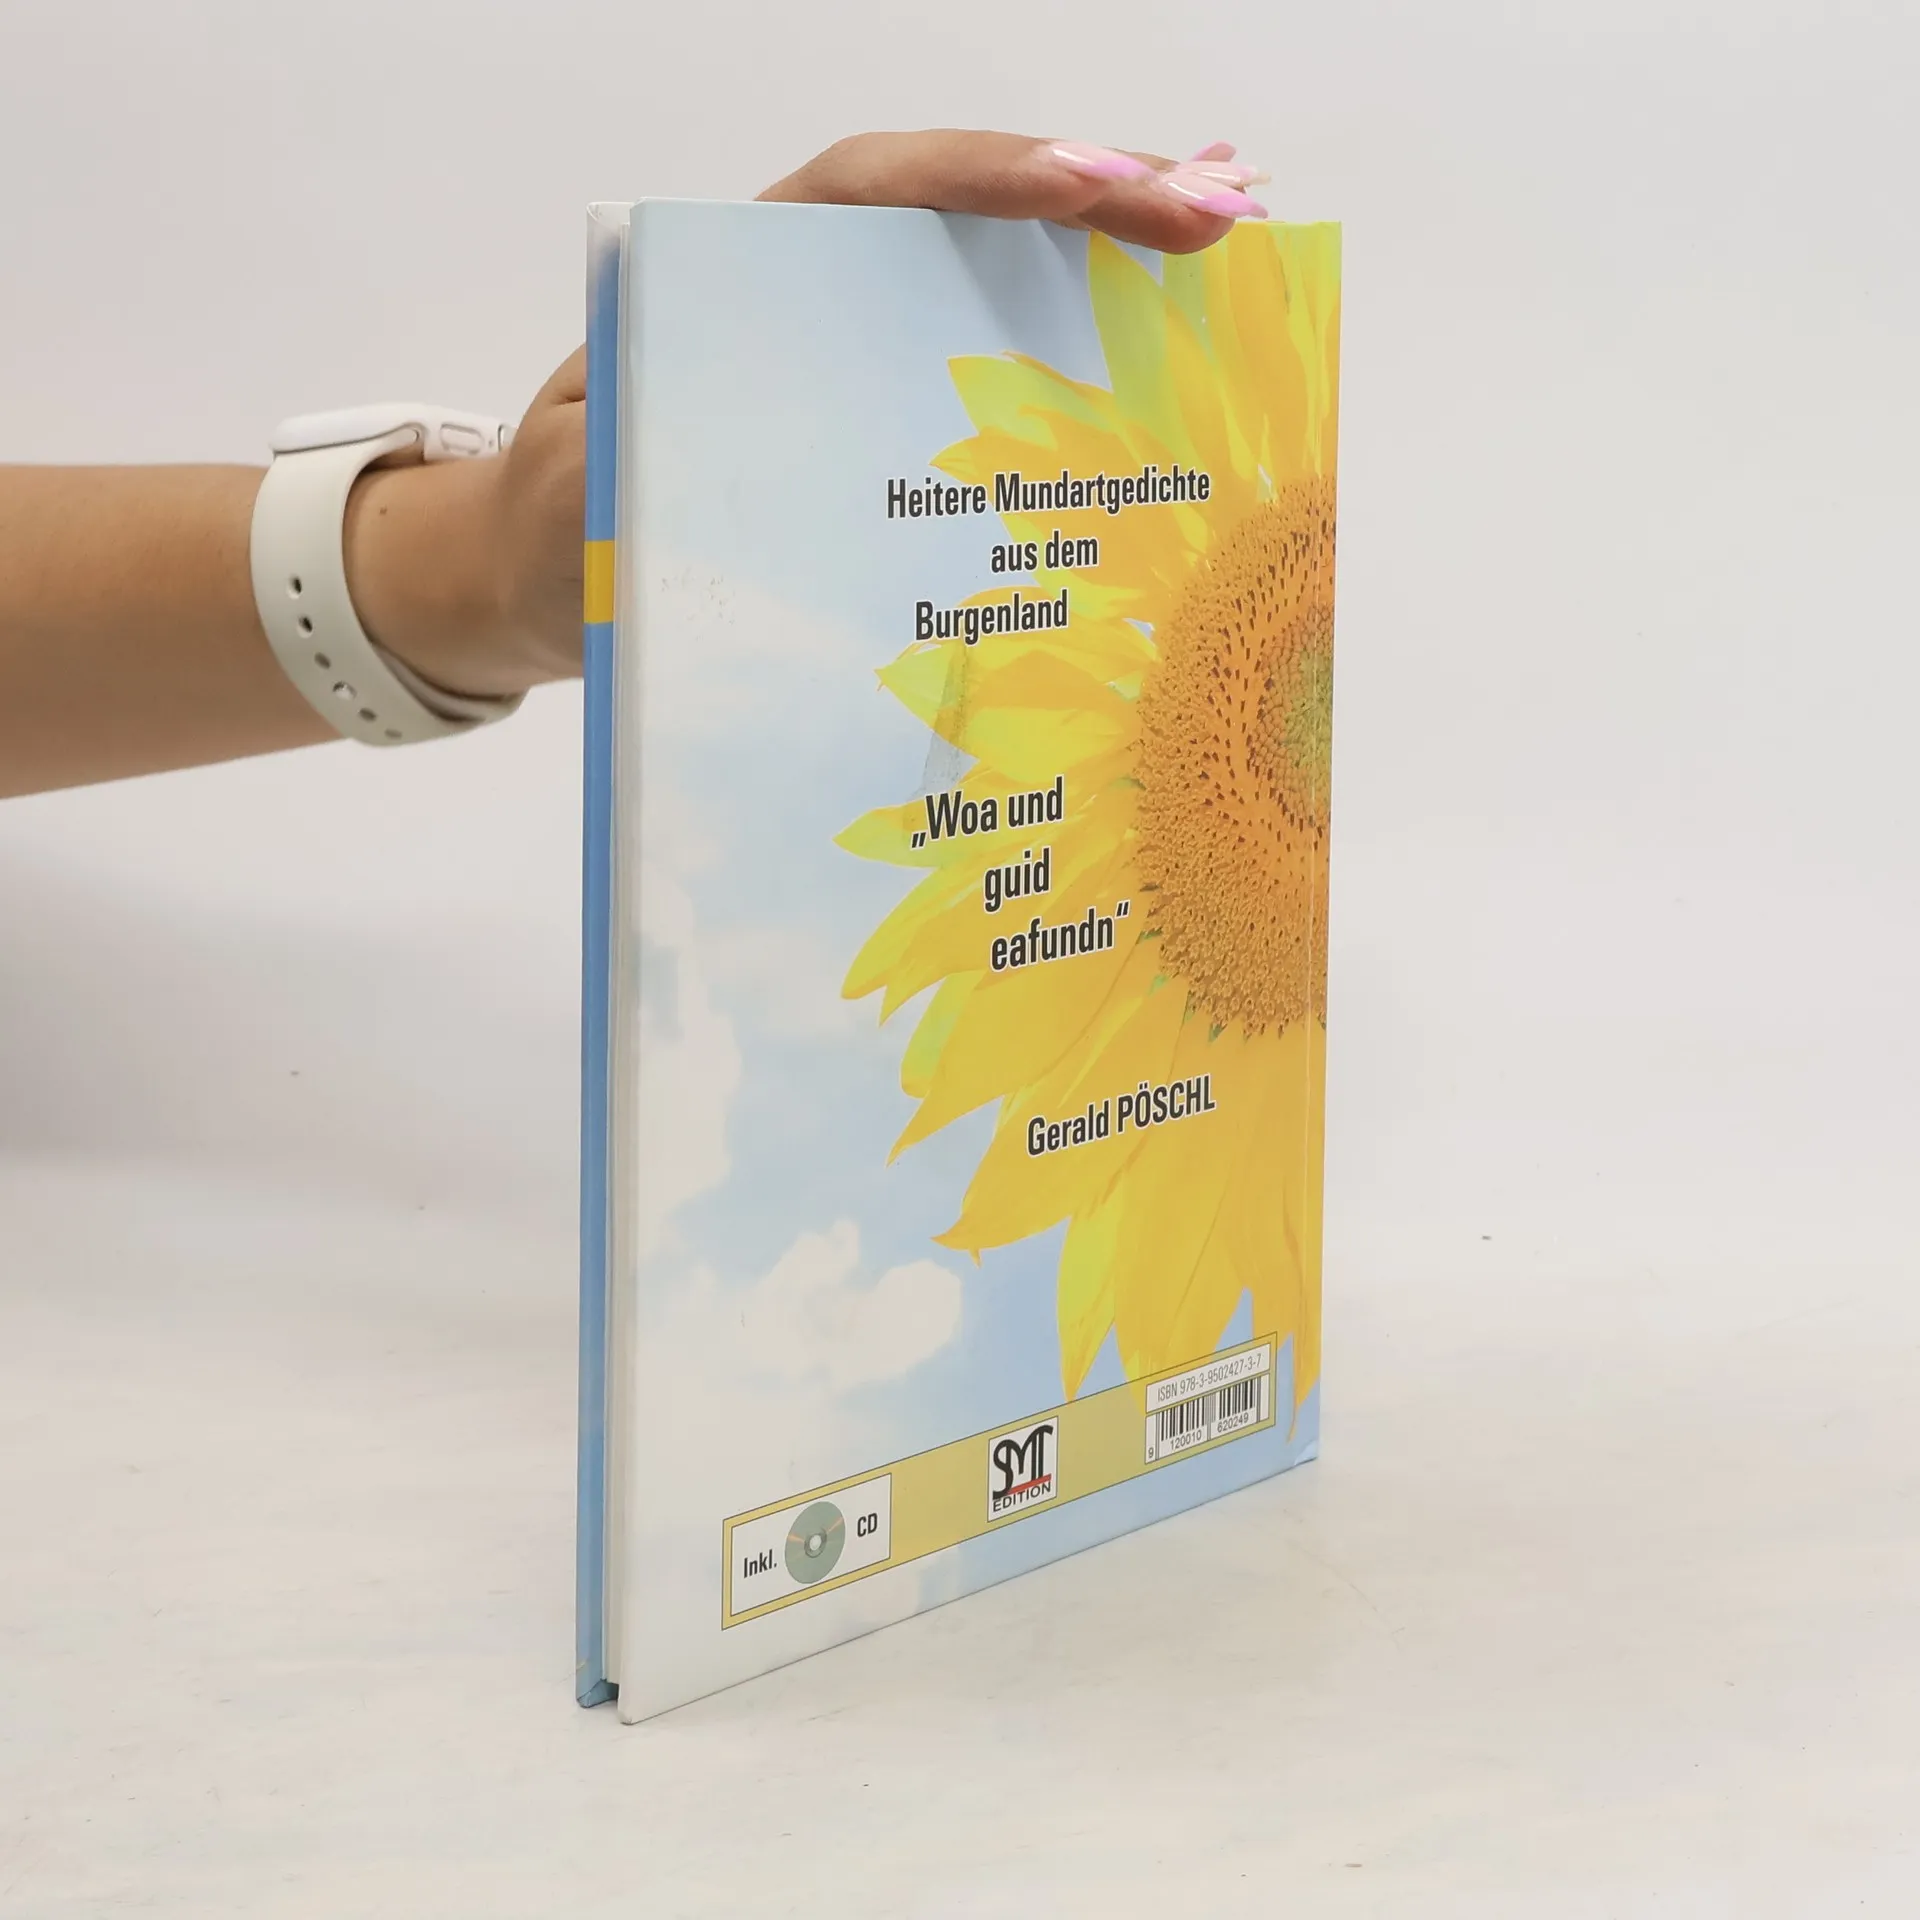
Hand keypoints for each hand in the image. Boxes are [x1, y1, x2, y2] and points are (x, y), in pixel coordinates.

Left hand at [348, 131, 1269, 699]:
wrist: (539, 581)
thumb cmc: (555, 531)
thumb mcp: (579, 496)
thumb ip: (631, 468)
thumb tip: (717, 465)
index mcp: (735, 278)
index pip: (875, 190)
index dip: (991, 180)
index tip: (1100, 182)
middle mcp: (811, 294)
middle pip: (966, 211)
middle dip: (1100, 197)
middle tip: (1228, 211)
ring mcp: (854, 351)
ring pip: (994, 277)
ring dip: (1115, 257)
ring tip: (1236, 238)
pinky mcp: (881, 416)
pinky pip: (990, 365)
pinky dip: (1083, 350)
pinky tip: (1172, 350)